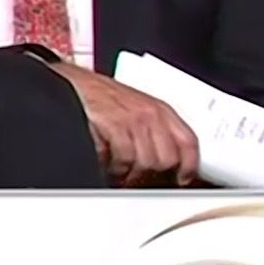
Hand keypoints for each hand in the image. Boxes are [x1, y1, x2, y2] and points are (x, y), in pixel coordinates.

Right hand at [49, 62, 199, 186]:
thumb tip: (169, 163)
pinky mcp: (116, 125)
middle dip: (154, 173)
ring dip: (133, 173)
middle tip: (141, 176)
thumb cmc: (102, 98)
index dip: (189, 166)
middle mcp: (151, 113)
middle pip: (168, 158)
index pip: (188, 142)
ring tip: (122, 168)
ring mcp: (134, 119)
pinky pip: (126, 159)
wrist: (74, 86)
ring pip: (148, 162)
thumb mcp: (137, 110)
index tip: (183, 179)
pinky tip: (110, 162)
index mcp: (161, 110)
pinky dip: (117, 168)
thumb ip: (155, 133)